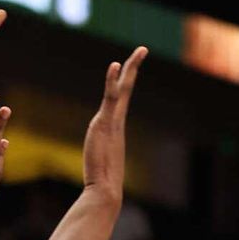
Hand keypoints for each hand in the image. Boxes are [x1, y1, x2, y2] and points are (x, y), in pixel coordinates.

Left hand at [83, 46, 147, 200]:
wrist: (104, 189)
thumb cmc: (100, 181)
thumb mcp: (97, 162)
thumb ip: (97, 158)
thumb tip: (95, 168)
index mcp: (114, 126)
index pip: (119, 98)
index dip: (124, 81)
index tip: (129, 67)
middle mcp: (117, 121)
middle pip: (126, 88)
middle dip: (134, 67)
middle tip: (143, 49)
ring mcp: (112, 122)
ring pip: (122, 89)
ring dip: (131, 68)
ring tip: (140, 51)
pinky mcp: (105, 124)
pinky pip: (111, 97)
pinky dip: (112, 81)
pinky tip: (114, 65)